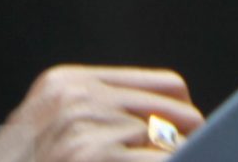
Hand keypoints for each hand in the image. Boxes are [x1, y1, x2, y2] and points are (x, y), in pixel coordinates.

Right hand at [0, 65, 204, 161]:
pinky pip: (161, 161)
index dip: (183, 118)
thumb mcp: (51, 128)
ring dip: (174, 161)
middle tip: (181, 158)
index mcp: (70, 82)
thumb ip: (101, 115)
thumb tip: (170, 126)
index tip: (184, 142)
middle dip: (186, 145)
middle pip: (179, 113)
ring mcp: (86, 132)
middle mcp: (79, 98)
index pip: (166, 85)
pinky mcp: (94, 158)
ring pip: (174, 147)